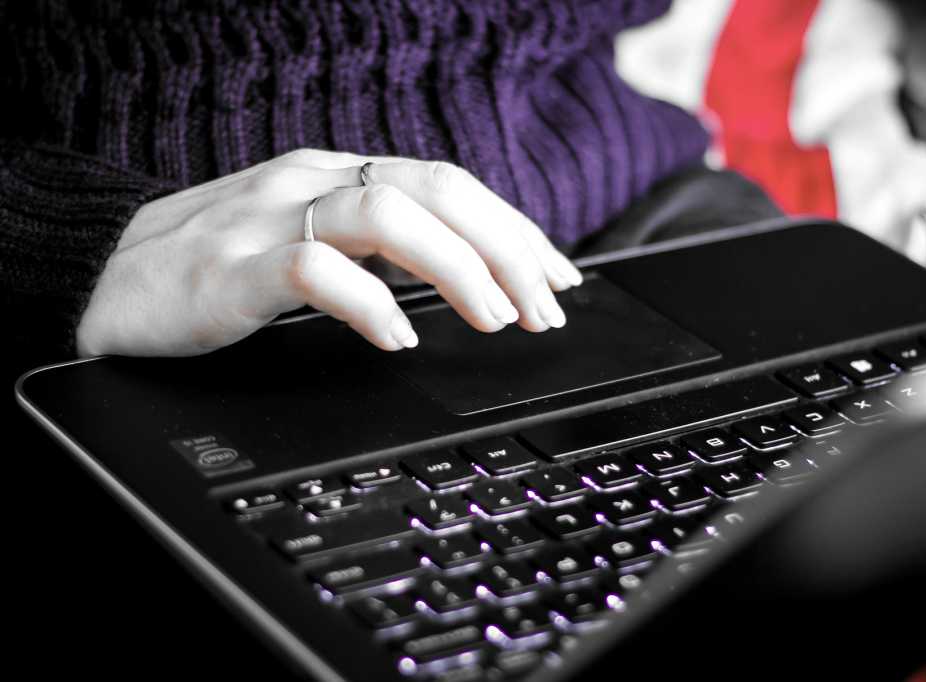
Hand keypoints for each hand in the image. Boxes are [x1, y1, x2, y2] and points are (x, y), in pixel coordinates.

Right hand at [75, 149, 582, 356]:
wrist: (109, 275)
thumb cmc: (220, 265)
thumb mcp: (316, 243)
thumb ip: (383, 250)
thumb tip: (467, 275)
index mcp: (341, 177)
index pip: (452, 187)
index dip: (515, 230)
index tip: (559, 276)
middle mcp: (314, 183)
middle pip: (437, 192)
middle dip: (508, 249)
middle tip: (547, 307)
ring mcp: (271, 220)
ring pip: (388, 217)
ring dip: (457, 269)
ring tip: (496, 319)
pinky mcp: (231, 268)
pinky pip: (313, 271)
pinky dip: (369, 303)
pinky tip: (399, 337)